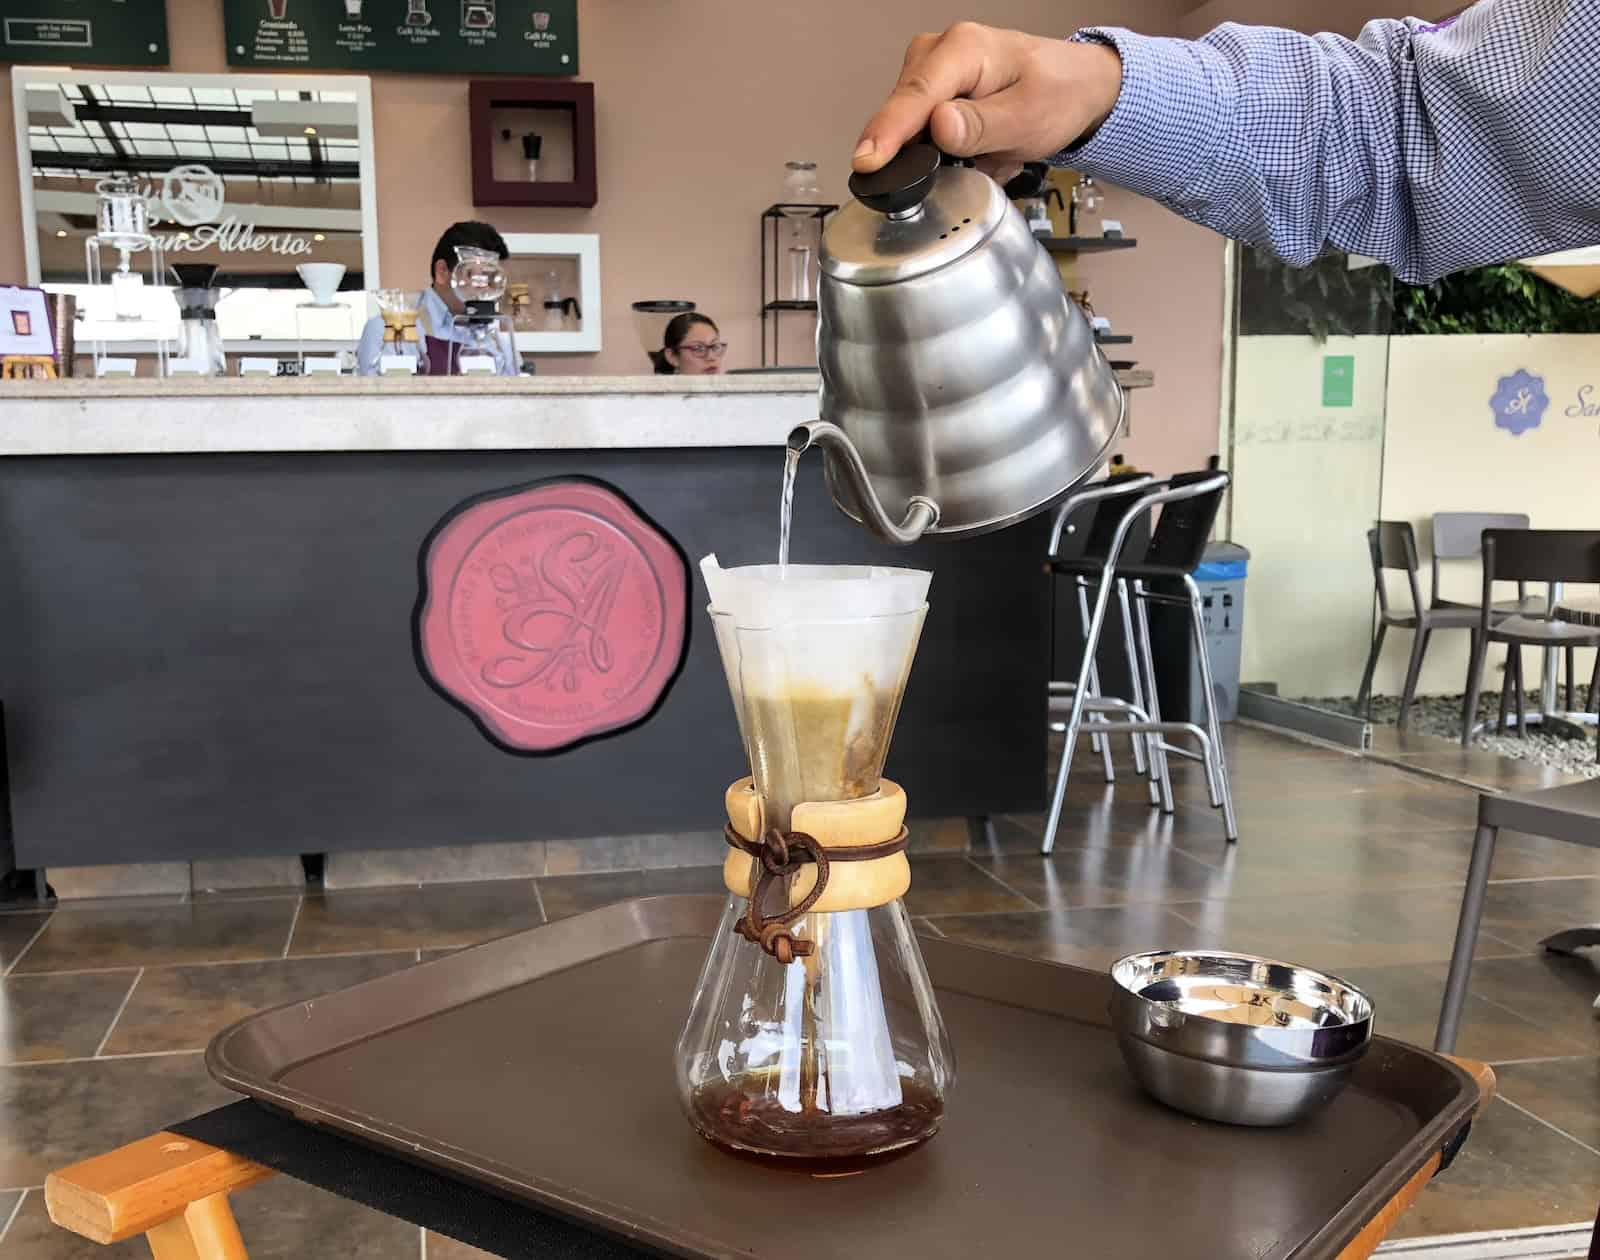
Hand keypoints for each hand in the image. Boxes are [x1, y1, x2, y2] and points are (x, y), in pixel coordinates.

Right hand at [852, 22, 1122, 178]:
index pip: (915, 95)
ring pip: (909, 130)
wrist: (1074, 88)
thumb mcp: (1028, 116)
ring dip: (942, 155)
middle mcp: (937, 52)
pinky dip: (946, 152)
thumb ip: (982, 125)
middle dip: (923, 154)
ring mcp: (929, 74)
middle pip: (903, 115)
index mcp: (963, 48)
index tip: (867, 161)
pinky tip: (978, 148)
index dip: (888, 132)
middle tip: (974, 163)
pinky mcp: (929, 95)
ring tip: (986, 152)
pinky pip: (920, 134)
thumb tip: (939, 127)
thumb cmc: (1057, 93)